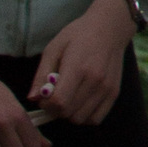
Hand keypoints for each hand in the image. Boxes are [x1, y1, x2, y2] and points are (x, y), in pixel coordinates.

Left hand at [29, 0, 137, 127]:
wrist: (110, 27)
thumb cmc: (78, 35)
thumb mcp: (54, 48)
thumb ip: (41, 75)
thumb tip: (32, 98)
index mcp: (78, 67)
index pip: (59, 102)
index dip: (46, 105)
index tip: (44, 96)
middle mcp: (95, 80)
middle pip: (68, 113)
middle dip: (55, 110)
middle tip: (54, 96)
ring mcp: (107, 88)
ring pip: (80, 119)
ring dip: (69, 114)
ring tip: (68, 98)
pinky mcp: (114, 93)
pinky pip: (95, 119)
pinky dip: (84, 116)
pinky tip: (80, 103)